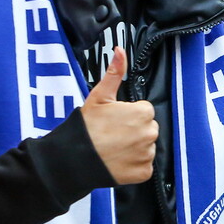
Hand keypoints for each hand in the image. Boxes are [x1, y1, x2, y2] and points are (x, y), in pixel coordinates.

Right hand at [80, 47, 157, 184]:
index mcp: (142, 113)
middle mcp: (149, 133)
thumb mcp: (99, 96)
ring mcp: (147, 154)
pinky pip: (144, 166)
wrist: (74, 158)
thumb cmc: (86, 128)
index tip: (116, 120)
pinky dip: (133, 164)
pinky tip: (118, 160)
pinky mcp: (144, 172)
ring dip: (135, 147)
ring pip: (146, 146)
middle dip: (134, 130)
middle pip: (147, 128)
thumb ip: (114, 73)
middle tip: (113, 134)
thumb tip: (120, 51)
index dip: (129, 114)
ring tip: (114, 147)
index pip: (144, 110)